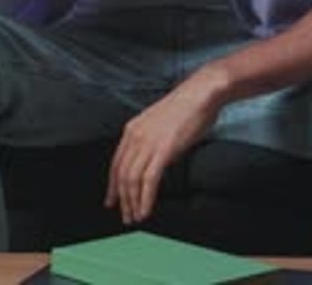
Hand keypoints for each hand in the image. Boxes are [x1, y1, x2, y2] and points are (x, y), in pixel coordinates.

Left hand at [104, 75, 222, 224]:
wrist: (199, 94)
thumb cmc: (186, 108)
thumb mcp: (159, 124)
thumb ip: (150, 141)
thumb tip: (150, 161)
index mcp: (132, 129)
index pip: (116, 163)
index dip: (112, 184)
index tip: (112, 200)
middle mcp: (135, 135)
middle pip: (121, 174)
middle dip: (122, 199)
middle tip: (125, 216)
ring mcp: (148, 142)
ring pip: (132, 180)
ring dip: (132, 202)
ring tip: (136, 217)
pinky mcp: (163, 149)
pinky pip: (148, 180)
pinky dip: (145, 199)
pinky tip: (146, 210)